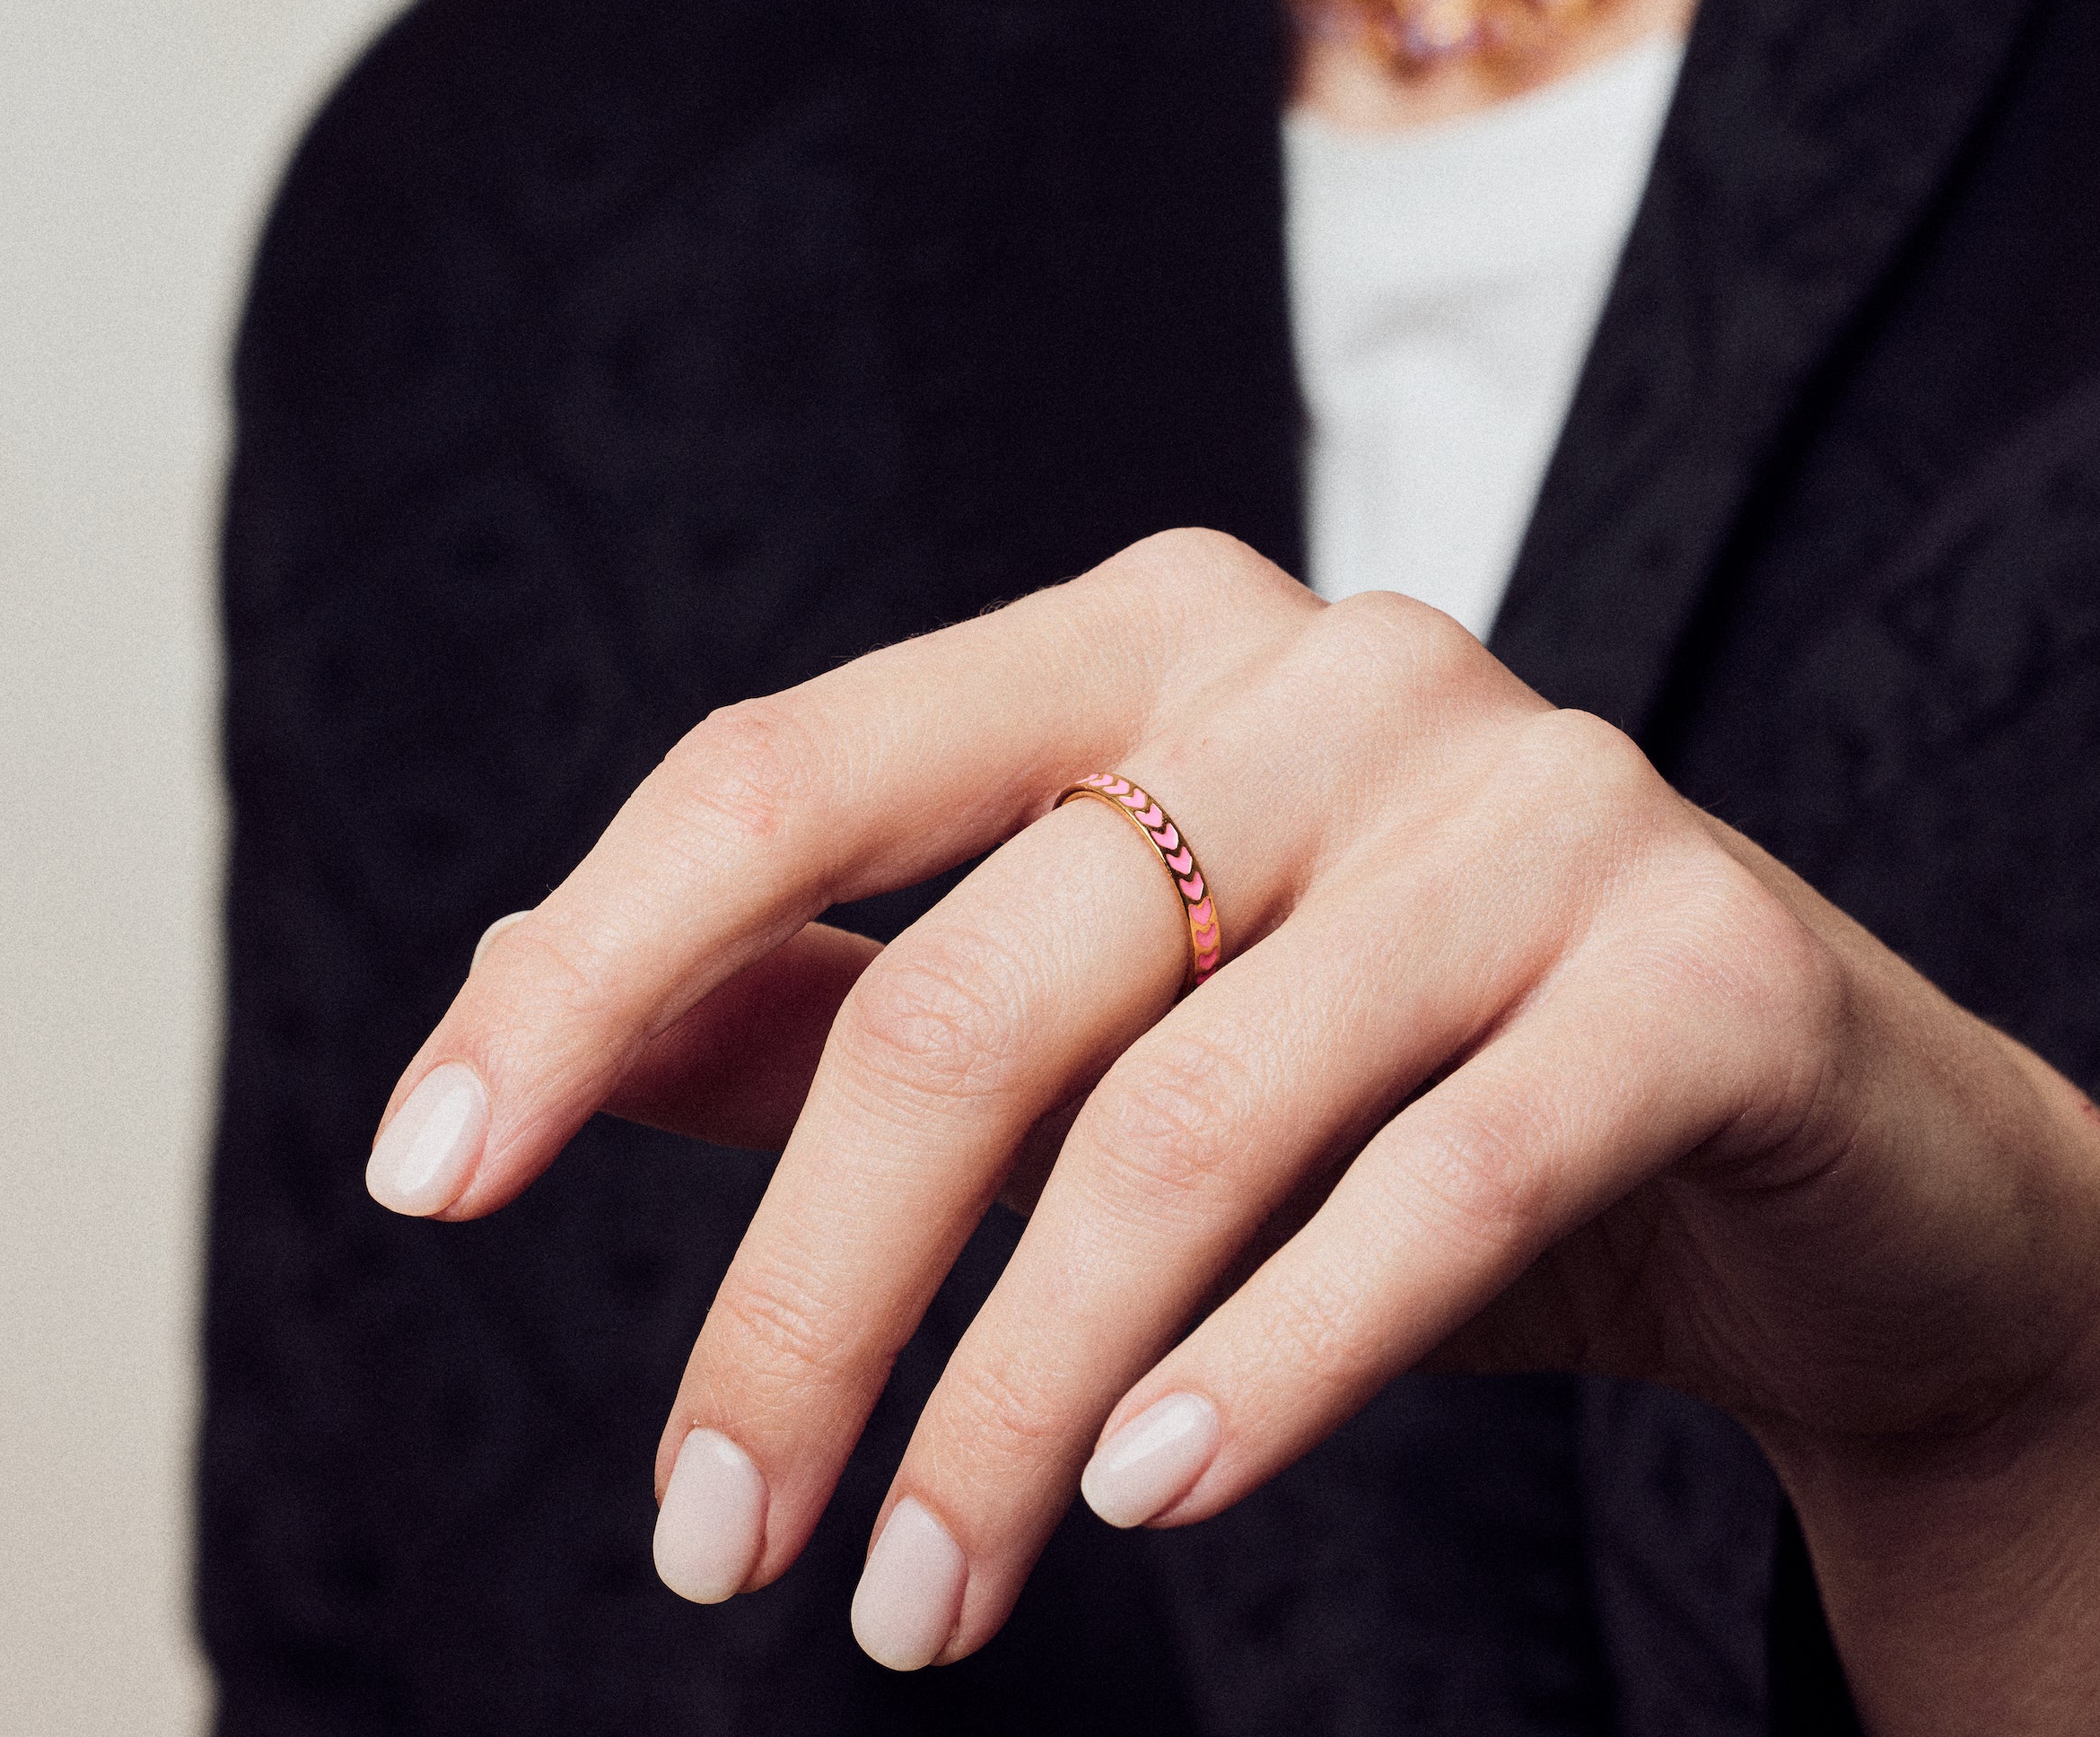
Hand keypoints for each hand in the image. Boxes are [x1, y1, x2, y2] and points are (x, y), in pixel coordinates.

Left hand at [367, 532, 2099, 1726]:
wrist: (1812, 1148)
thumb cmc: (1405, 1075)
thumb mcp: (1107, 1022)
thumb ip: (832, 991)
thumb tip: (530, 998)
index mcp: (1147, 629)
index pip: (792, 765)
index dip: (585, 967)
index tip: (418, 1176)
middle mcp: (1327, 663)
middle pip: (966, 990)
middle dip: (799, 1295)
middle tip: (704, 1544)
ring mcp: (1529, 790)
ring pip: (1178, 1121)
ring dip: (1012, 1400)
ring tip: (914, 1601)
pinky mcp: (1697, 957)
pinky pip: (1435, 1185)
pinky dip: (1269, 1367)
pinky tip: (1152, 1502)